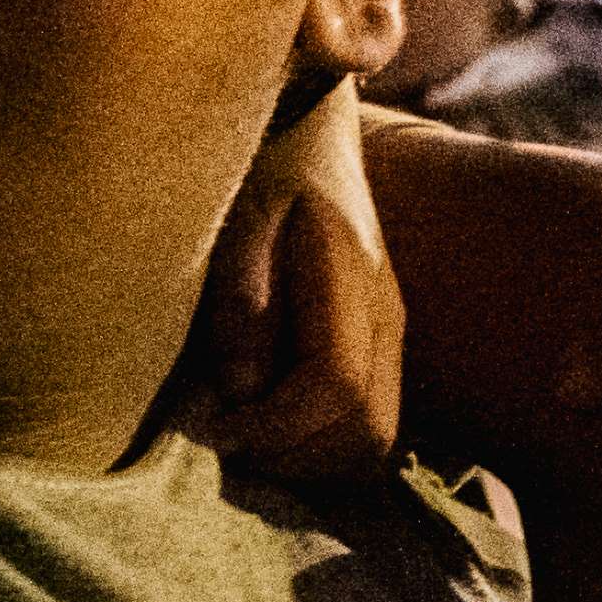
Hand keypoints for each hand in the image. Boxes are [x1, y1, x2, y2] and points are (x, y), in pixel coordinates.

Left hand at [172, 87, 405, 483]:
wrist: (291, 137)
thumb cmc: (247, 177)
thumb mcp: (226, 225)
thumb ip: (237, 305)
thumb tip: (246, 393)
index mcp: (351, 272)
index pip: (335, 385)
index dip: (271, 425)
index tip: (211, 425)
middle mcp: (386, 312)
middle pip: (364, 432)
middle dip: (288, 458)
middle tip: (223, 443)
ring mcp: (390, 337)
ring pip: (374, 446)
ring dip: (305, 465)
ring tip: (244, 442)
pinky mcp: (380, 355)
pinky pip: (371, 436)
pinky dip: (322, 458)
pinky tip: (272, 438)